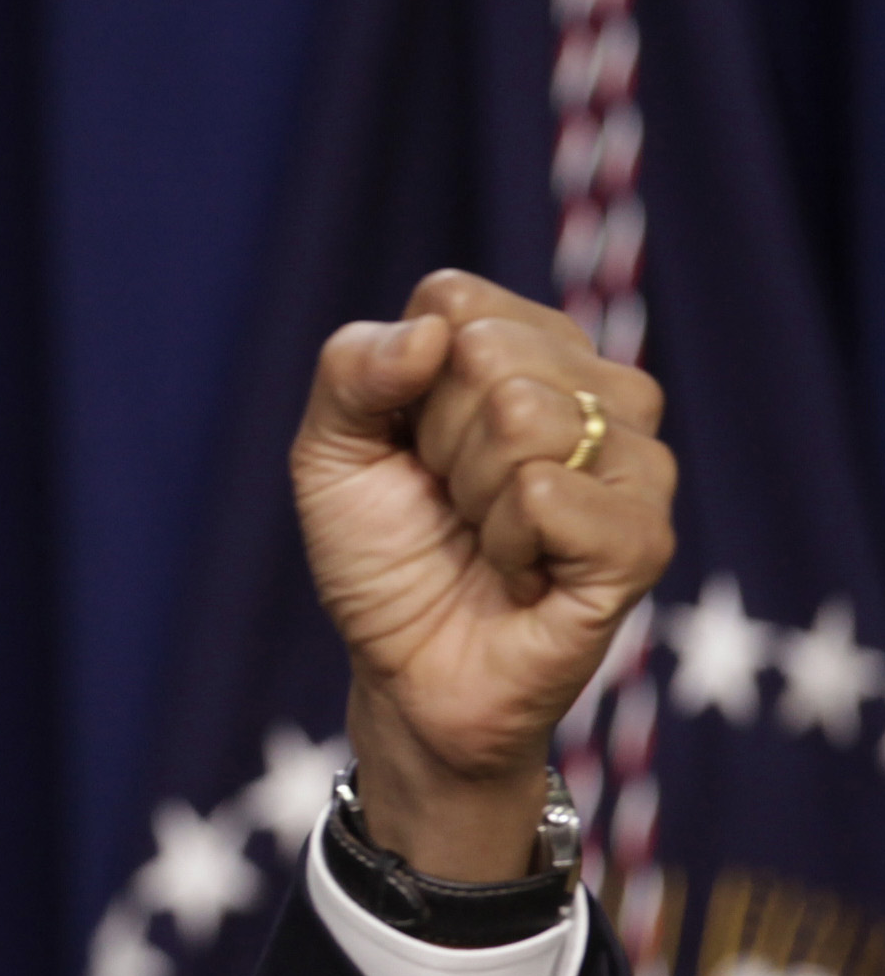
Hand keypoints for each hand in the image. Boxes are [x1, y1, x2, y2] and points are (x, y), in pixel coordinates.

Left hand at [292, 270, 675, 880]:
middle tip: (453, 503)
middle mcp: (600, 390)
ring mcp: (636, 462)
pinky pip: (548, 493)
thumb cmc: (382, 555)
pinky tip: (522, 573)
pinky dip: (506, 543)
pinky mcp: (645, 536)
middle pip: (489, 355)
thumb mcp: (330, 453)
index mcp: (530, 348)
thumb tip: (430, 334)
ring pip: (524, 417)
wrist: (408, 674)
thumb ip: (352, 370)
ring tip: (488, 537)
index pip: (454, 301)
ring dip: (472, 496)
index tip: (414, 447)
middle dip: (439, 443)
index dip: (405, 384)